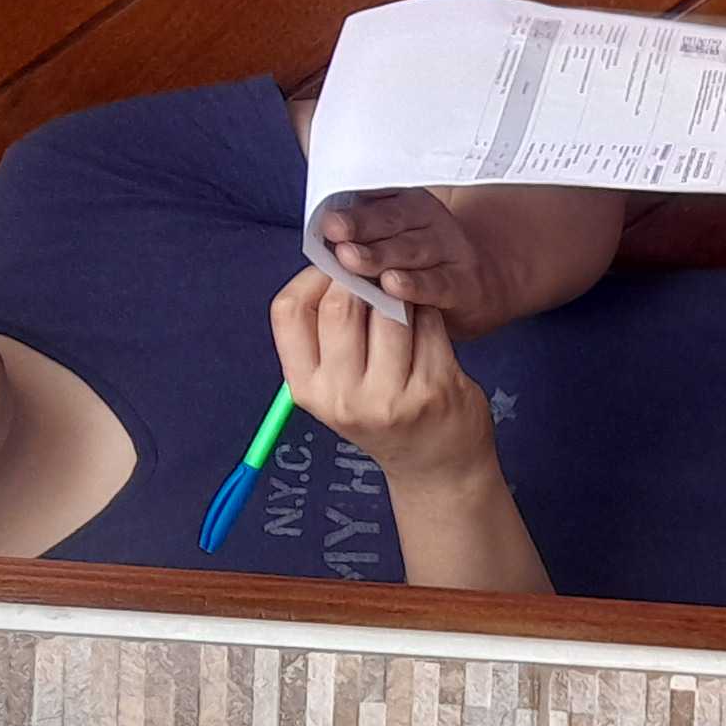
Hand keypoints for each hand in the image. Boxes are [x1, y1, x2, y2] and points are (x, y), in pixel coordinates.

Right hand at [270, 266, 495, 486]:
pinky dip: (428, 312)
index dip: (313, 277)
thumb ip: (326, 334)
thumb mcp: (336, 384)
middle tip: (375, 275)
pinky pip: (429, 325)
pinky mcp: (434, 390)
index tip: (335, 268)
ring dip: (398, 294)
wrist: (435, 466)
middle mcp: (342, 398)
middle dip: (360, 279)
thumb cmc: (382, 412)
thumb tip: (333, 259)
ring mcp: (390, 397)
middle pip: (340, 306)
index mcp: (307, 388)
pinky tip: (427, 319)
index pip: (290, 310)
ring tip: (402, 299)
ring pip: (390, 311)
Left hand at [313, 189, 498, 324]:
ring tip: (352, 259)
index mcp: (404, 201)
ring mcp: (448, 251)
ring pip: (410, 252)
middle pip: (390, 222)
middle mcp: (427, 221)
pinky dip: (416, 285)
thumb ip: (352, 208)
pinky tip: (393, 286)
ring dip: (380, 256)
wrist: (478, 284)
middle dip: (360, 227)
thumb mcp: (390, 229)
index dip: (350, 209)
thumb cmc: (417, 257)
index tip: (325, 220)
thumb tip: (301, 133)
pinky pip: (437, 284)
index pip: (374, 199)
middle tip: (334, 233)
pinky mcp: (463, 285)